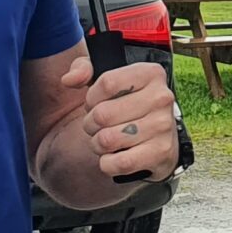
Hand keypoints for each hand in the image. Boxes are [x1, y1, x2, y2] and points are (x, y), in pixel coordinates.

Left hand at [62, 54, 179, 181]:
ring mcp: (163, 126)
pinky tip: (115, 156)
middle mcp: (161, 97)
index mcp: (151, 73)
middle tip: (99, 126)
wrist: (161, 137)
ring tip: (107, 140)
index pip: (106, 83)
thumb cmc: (129, 104)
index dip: (92, 97)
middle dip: (91, 123)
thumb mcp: (108, 78)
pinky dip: (108, 163)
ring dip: (98, 144)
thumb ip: (83, 69)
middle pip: (103, 114)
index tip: (96, 103)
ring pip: (107, 140)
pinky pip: (119, 163)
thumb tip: (69, 80)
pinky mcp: (161, 153)